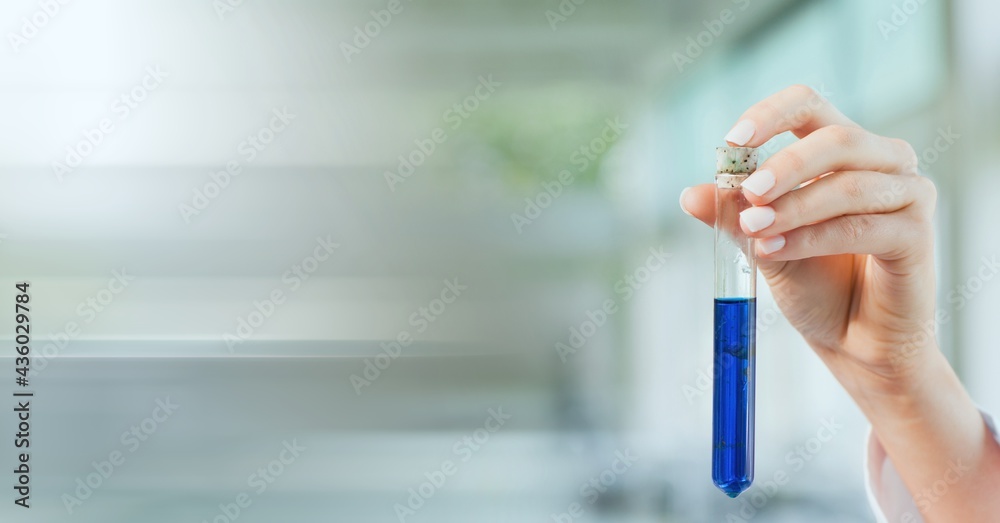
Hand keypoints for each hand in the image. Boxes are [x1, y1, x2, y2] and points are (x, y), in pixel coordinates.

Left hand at [680, 84, 937, 392]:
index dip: (771, 114)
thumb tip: (690, 195)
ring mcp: (908, 193)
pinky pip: (862, 226)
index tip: (733, 141)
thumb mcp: (763, 243)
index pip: (809, 105)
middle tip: (748, 197)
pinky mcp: (918, 233)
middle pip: (836, 138)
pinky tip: (777, 250)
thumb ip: (734, 217)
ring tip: (755, 231)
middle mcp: (883, 160)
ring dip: (794, 207)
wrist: (851, 341)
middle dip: (784, 166)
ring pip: (849, 184)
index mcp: (843, 149)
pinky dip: (813, 237)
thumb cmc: (814, 283)